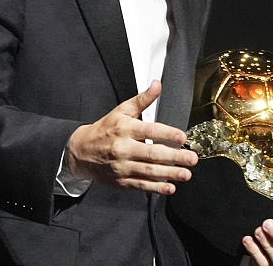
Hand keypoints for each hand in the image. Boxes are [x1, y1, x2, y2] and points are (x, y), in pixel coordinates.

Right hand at [66, 80, 197, 194]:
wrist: (81, 152)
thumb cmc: (105, 129)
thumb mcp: (122, 110)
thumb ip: (142, 99)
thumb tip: (157, 84)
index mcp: (126, 128)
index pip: (150, 131)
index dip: (167, 134)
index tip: (183, 138)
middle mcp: (124, 148)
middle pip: (152, 153)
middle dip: (175, 157)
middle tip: (192, 158)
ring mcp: (122, 166)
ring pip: (149, 171)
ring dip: (170, 173)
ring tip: (186, 174)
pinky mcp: (121, 181)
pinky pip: (141, 185)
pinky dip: (156, 188)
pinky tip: (170, 187)